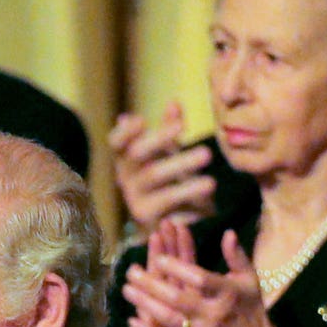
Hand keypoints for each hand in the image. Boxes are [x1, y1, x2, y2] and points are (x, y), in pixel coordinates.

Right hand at [109, 102, 216, 232]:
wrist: (175, 223)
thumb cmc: (170, 181)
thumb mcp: (170, 153)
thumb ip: (170, 130)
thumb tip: (174, 103)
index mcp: (127, 158)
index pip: (116, 142)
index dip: (126, 131)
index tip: (142, 120)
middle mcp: (125, 176)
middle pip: (136, 153)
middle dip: (159, 138)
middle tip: (182, 127)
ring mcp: (133, 197)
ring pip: (154, 175)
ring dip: (181, 163)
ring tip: (208, 155)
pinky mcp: (147, 216)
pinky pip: (167, 199)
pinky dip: (189, 190)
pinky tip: (209, 184)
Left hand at [126, 220, 292, 326]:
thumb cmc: (248, 305)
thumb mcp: (249, 278)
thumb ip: (237, 256)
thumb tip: (227, 232)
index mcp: (227, 293)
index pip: (200, 279)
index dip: (179, 268)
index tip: (159, 257)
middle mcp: (213, 313)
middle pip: (177, 299)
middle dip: (151, 285)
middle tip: (131, 272)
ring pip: (168, 319)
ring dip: (145, 303)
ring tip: (126, 289)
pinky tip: (132, 320)